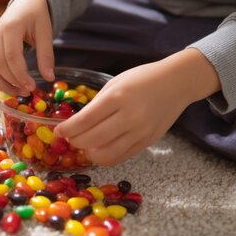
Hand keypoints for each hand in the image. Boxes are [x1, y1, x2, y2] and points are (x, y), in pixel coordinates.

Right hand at [0, 0, 54, 96]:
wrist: (25, 3)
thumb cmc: (37, 15)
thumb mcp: (46, 31)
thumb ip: (46, 54)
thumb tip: (49, 78)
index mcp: (10, 27)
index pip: (11, 56)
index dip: (20, 74)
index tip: (32, 87)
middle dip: (13, 82)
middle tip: (29, 91)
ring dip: (3, 85)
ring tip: (20, 91)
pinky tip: (12, 86)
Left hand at [54, 49, 220, 165]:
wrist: (177, 83)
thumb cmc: (143, 78)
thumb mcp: (115, 83)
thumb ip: (97, 104)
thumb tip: (78, 123)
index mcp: (118, 98)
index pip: (85, 120)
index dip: (67, 129)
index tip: (58, 130)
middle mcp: (129, 117)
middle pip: (92, 139)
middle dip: (75, 141)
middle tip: (69, 137)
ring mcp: (140, 132)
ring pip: (106, 155)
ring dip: (89, 153)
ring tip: (84, 145)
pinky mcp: (147, 143)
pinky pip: (121, 157)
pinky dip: (106, 157)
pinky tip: (99, 149)